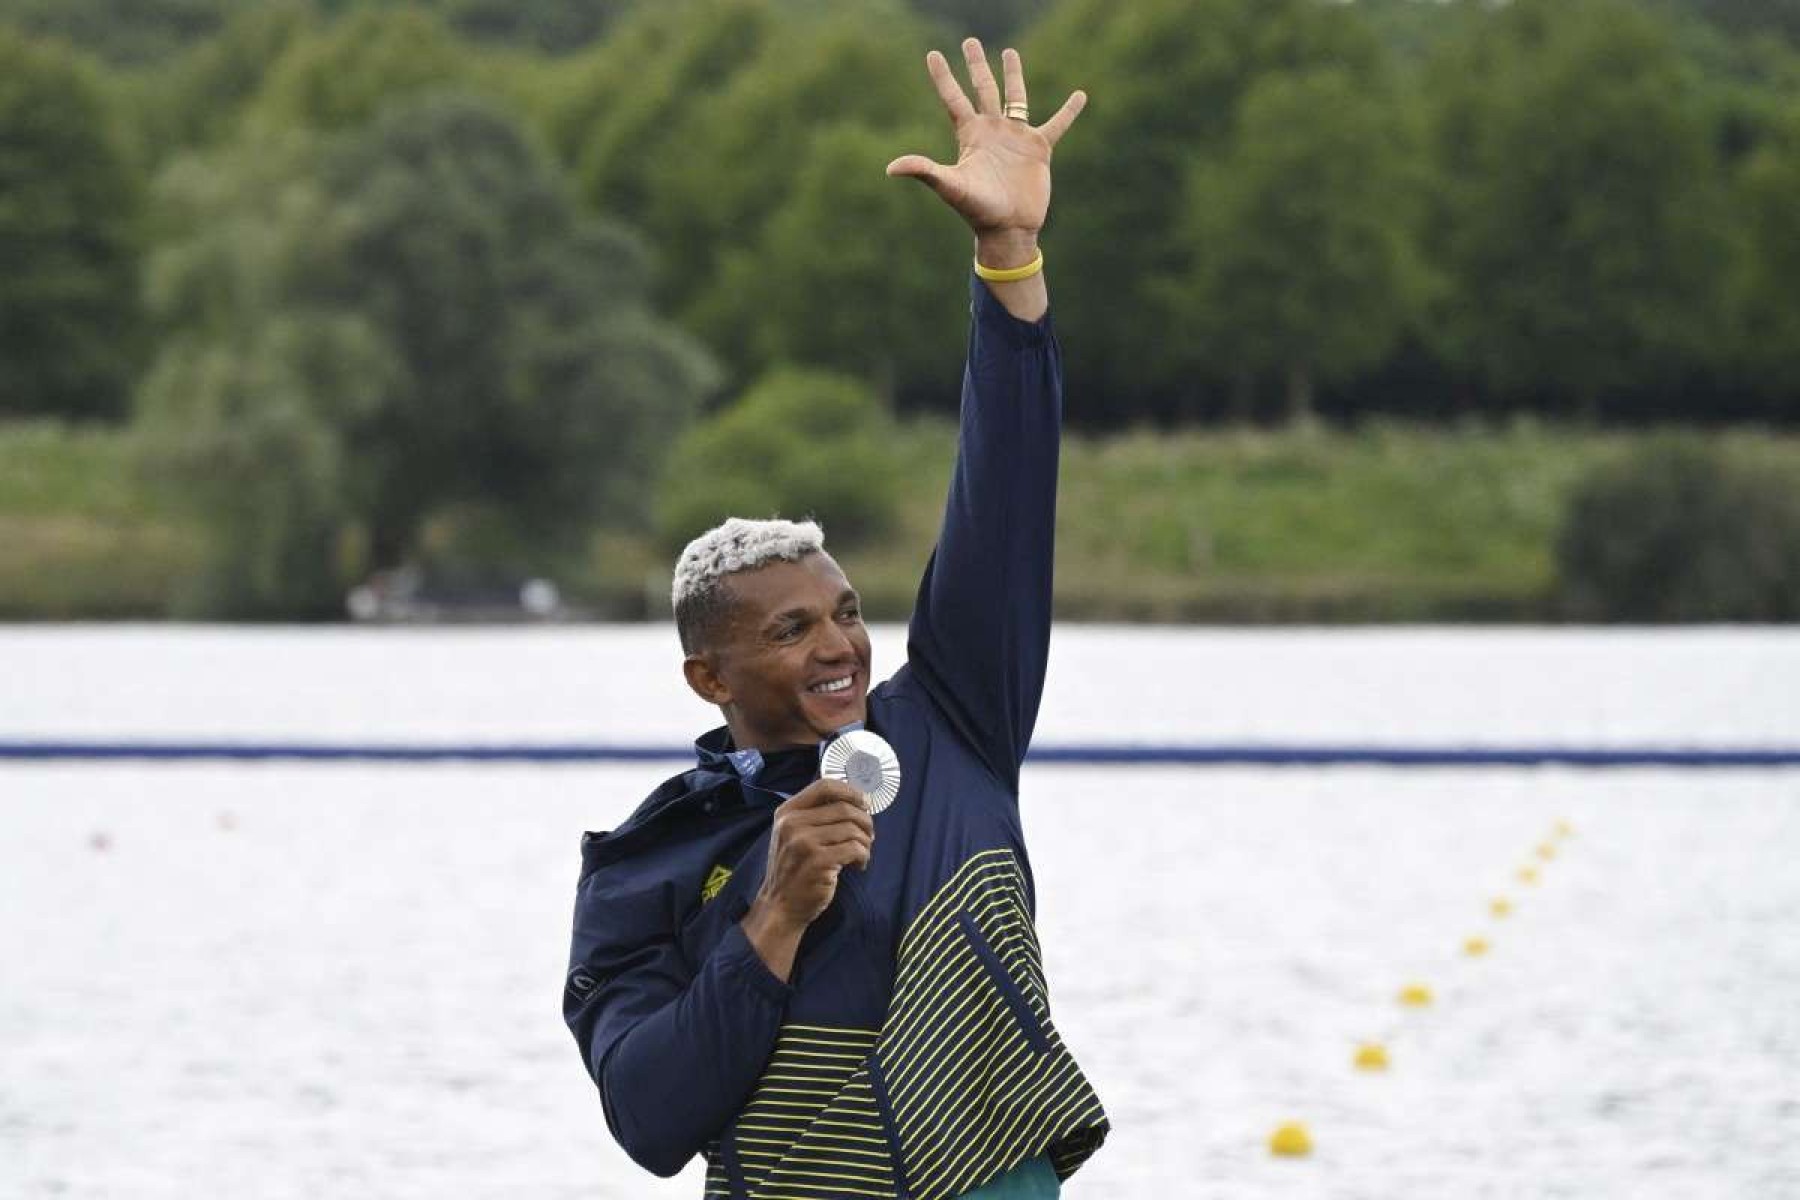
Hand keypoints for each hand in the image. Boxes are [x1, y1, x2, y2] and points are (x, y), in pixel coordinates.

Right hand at [749, 779, 874, 933]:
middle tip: (869, 835)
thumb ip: (814, 815)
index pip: (825, 786)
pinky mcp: (818, 861)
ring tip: (862, 854)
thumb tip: (856, 800)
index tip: (864, 803)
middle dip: (864, 821)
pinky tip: (859, 865)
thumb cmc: (793, 869)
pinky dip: (863, 856)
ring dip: (865, 842)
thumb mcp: (792, 834)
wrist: (780, 905)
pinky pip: (855, 849)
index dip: (850, 791)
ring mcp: (804, 842)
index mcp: (787, 812)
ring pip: (852, 829)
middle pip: (844, 808)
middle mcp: (793, 823)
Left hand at [887, 38, 1085, 245]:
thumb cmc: (978, 210)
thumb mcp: (951, 187)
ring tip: (1009, 53)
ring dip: (1013, 75)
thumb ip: (924, 171)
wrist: (1009, 229)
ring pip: (1015, 98)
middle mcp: (992, 131)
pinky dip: (1069, 111)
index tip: (932, 55)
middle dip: (976, 65)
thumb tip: (891, 168)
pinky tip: (1080, 95)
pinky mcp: (1039, 148)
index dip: (943, 77)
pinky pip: (1057, 124)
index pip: (953, 98)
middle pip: (982, 89)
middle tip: (970, 41)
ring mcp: (1016, 137)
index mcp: (970, 135)